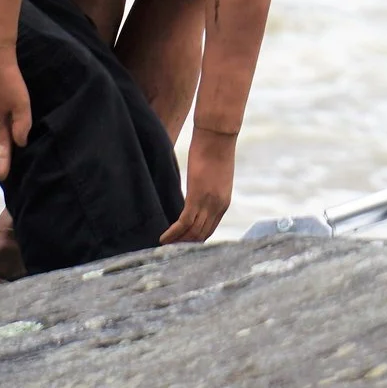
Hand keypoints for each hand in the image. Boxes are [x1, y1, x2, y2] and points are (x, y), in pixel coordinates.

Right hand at [159, 126, 235, 243]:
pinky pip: (184, 222)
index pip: (209, 229)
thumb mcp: (215, 175)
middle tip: (170, 251)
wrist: (218, 137)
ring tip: (164, 248)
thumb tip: (198, 191)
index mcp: (223, 202)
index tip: (182, 244)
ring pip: (192, 232)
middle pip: (201, 235)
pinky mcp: (197, 196)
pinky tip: (163, 238)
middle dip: (185, 244)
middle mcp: (218, 207)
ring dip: (177, 242)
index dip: (195, 239)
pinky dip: (173, 232)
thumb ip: (208, 189)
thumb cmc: (216, 150)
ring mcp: (208, 203)